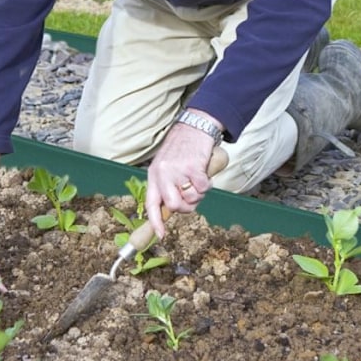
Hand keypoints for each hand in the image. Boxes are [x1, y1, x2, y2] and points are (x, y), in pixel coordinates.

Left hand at [146, 110, 222, 238]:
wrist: (195, 126)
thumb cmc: (182, 149)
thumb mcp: (166, 166)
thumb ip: (166, 186)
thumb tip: (171, 209)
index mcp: (154, 175)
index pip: (152, 204)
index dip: (155, 222)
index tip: (161, 235)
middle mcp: (163, 174)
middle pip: (174, 206)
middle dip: (187, 207)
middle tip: (192, 198)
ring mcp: (178, 171)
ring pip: (192, 198)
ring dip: (199, 194)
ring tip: (198, 180)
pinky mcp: (193, 167)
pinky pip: (203, 188)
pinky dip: (208, 185)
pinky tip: (205, 173)